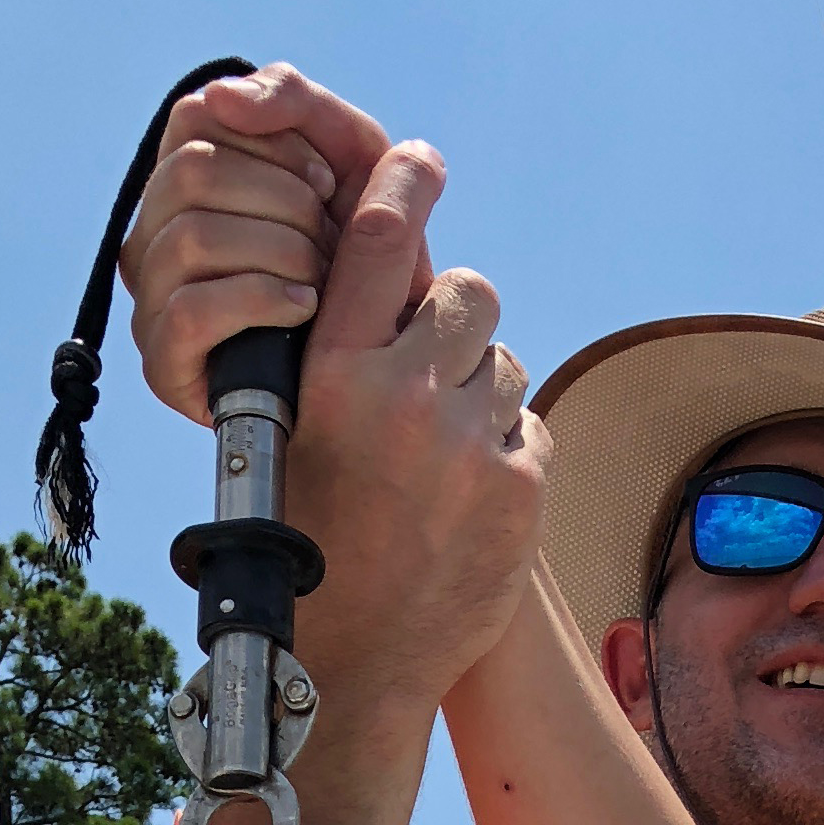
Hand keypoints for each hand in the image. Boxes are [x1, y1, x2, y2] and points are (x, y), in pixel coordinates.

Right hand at [123, 68, 392, 423]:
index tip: (325, 183)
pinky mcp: (164, 364)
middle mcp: (154, 236)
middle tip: (329, 242)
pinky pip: (192, 310)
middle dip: (284, 201)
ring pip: (192, 236)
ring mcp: (151, 300)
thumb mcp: (348, 159)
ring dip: (280, 252)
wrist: (387, 370)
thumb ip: (295, 102)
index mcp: (184, 184)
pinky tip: (304, 309)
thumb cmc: (364, 259)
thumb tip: (221, 95)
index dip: (272, 141)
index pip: (197, 118)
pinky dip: (260, 299)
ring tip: (321, 282)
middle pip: (193, 172)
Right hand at [279, 145, 546, 727]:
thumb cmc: (313, 542)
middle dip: (455, 321)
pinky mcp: (520, 488)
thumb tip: (387, 283)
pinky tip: (468, 497)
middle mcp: (401, 397)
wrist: (355, 662)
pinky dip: (505, 451)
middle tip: (433, 369)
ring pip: (502, 361)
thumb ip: (342, 357)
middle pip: (466, 293)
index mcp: (331, 374)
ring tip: (442, 456)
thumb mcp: (295, 436)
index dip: (404, 185)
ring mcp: (467, 443)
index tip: (419, 162)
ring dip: (480, 393)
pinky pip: (528, 425)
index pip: (379, 238)